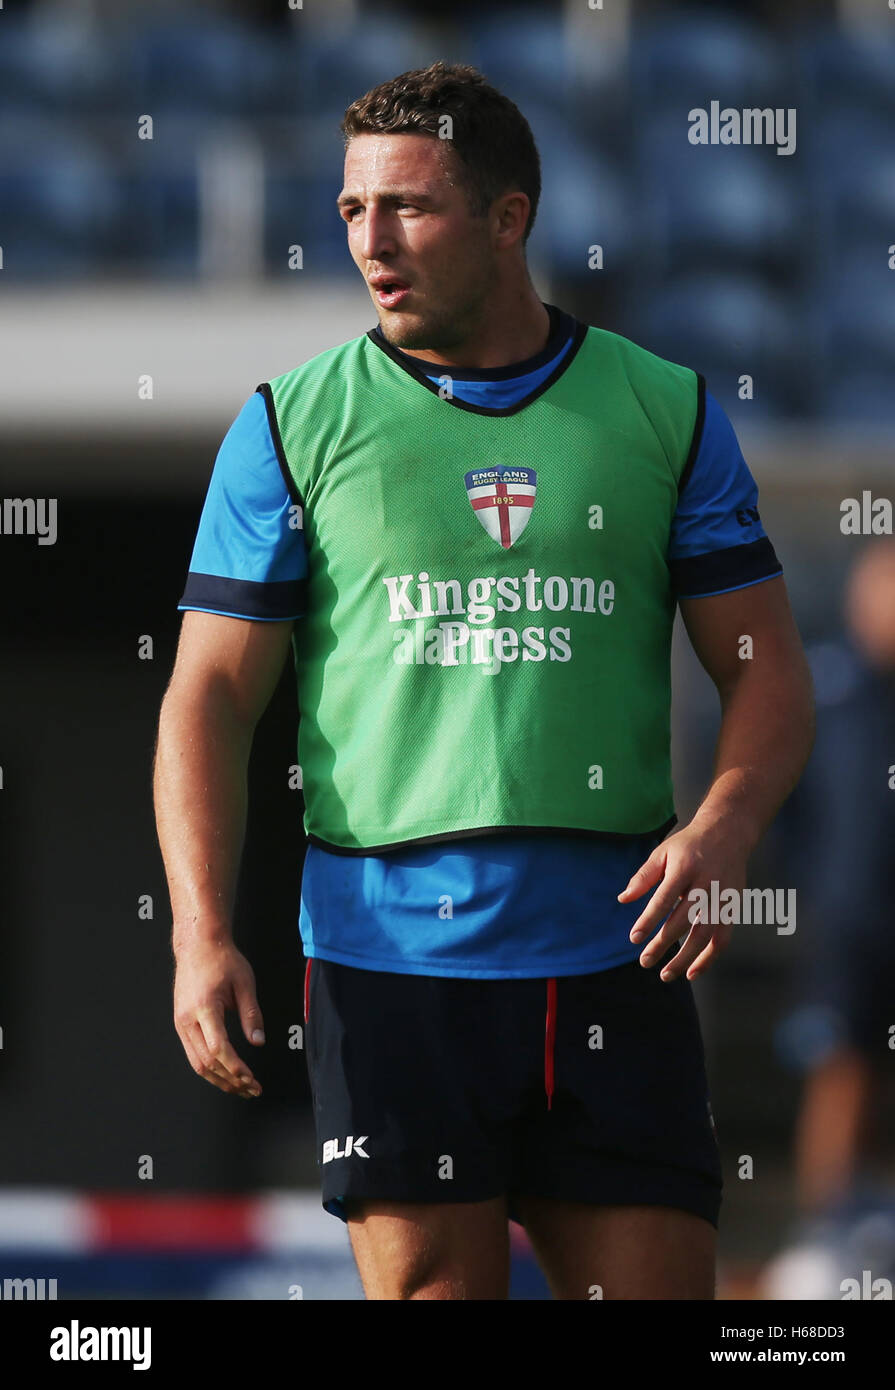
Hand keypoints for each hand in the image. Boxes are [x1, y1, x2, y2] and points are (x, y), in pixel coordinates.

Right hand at [173, 938, 264, 1096]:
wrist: (197, 945)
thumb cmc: (222, 960)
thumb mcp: (244, 983)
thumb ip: (251, 1014)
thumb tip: (258, 1042)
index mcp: (204, 1008)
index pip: (219, 1049)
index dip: (236, 1068)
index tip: (252, 1079)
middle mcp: (187, 1019)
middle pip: (206, 1063)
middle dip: (230, 1080)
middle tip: (252, 1089)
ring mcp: (181, 1023)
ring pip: (197, 1063)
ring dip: (219, 1079)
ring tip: (241, 1088)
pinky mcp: (181, 1023)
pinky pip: (193, 1054)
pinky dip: (210, 1068)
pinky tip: (226, 1073)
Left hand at [617, 821, 746, 981]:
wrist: (728, 833)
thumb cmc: (689, 844)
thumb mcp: (663, 853)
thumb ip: (643, 877)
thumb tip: (623, 899)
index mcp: (685, 868)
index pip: (664, 899)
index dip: (649, 920)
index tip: (634, 938)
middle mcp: (705, 885)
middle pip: (683, 921)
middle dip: (663, 944)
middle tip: (645, 961)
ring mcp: (722, 898)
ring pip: (704, 935)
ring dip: (685, 959)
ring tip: (666, 974)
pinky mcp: (732, 908)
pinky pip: (722, 939)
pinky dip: (709, 958)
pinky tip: (693, 971)